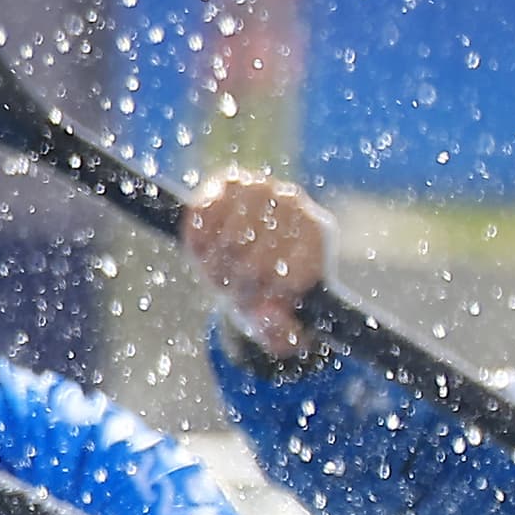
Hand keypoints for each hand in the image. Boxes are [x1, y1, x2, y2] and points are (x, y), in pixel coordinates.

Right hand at [181, 173, 331, 363]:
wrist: (258, 253)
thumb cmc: (274, 291)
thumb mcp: (282, 323)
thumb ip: (280, 332)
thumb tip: (266, 314)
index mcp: (316, 238)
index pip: (286, 279)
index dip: (261, 301)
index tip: (253, 303)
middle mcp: (295, 205)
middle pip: (255, 263)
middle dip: (236, 286)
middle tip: (232, 289)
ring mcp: (263, 188)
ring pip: (229, 240)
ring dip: (215, 265)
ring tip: (219, 272)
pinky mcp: (231, 182)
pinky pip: (205, 211)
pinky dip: (198, 238)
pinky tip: (201, 249)